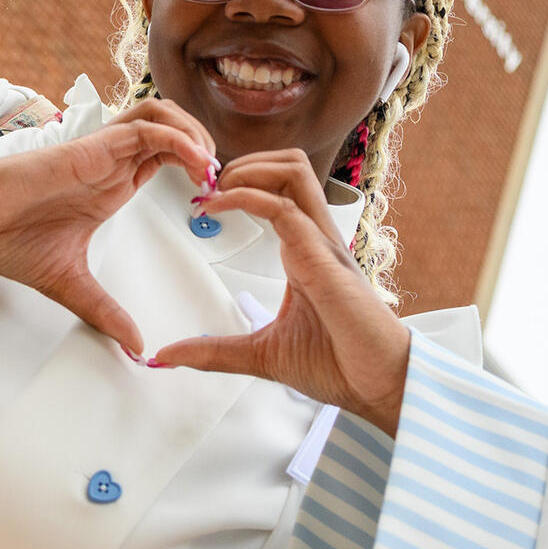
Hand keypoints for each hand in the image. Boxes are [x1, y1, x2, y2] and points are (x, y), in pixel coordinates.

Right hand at [0, 100, 215, 354]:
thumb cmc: (5, 240)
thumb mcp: (71, 285)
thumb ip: (105, 312)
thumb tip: (134, 347)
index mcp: (110, 185)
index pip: (167, 156)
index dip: (197, 169)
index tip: (214, 199)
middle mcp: (110, 162)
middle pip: (172, 127)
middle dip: (206, 146)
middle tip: (223, 182)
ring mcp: (101, 150)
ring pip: (162, 115)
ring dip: (195, 134)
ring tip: (211, 168)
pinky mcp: (90, 147)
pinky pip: (144, 127)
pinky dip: (177, 138)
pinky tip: (194, 163)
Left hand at [147, 152, 412, 435]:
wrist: (379, 385)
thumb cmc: (339, 364)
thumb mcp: (261, 355)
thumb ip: (215, 351)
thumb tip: (168, 356)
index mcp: (304, 252)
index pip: (278, 192)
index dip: (240, 185)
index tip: (202, 202)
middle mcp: (316, 238)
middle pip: (289, 166)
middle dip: (244, 163)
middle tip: (205, 186)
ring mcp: (323, 244)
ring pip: (293, 171)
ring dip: (248, 169)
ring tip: (215, 190)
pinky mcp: (324, 258)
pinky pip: (286, 210)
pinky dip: (248, 198)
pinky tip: (219, 208)